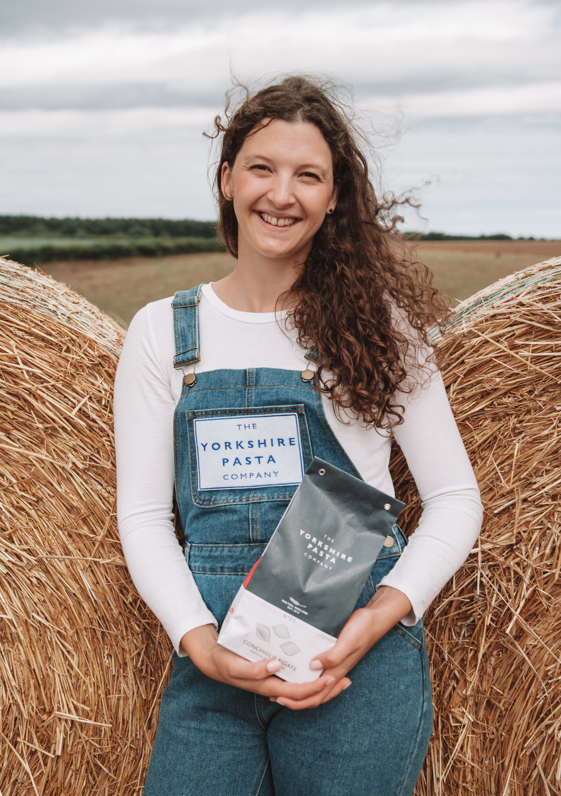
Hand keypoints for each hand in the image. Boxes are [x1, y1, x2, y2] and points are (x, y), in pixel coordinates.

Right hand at [180, 624, 349, 707]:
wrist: (213, 660)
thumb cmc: (224, 662)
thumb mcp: (235, 666)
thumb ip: (254, 669)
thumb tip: (277, 666)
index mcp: (268, 686)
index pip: (297, 693)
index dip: (315, 688)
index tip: (331, 677)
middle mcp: (274, 686)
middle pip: (305, 695)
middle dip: (326, 690)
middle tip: (346, 679)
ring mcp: (275, 680)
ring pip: (302, 688)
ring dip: (321, 685)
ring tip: (340, 675)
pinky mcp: (274, 672)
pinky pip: (296, 678)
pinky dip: (310, 675)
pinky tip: (319, 665)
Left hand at [269, 586, 412, 710]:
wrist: (374, 619)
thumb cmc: (362, 629)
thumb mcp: (348, 641)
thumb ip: (333, 656)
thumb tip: (313, 667)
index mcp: (336, 672)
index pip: (315, 696)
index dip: (296, 701)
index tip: (278, 697)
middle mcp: (334, 672)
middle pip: (313, 695)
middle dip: (293, 699)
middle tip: (274, 694)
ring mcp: (334, 665)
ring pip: (315, 686)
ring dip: (299, 689)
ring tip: (282, 684)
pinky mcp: (333, 656)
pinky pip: (317, 672)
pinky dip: (306, 676)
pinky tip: (297, 668)